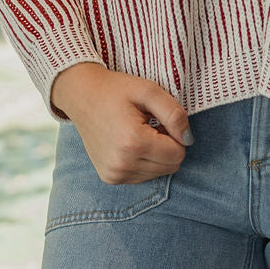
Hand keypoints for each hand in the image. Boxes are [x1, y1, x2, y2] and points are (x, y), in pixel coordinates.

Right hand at [50, 63, 192, 183]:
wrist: (81, 96)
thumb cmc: (116, 90)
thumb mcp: (149, 91)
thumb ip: (174, 114)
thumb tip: (188, 139)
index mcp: (133, 143)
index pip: (178, 154)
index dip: (175, 135)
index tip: (158, 120)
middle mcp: (122, 164)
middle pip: (170, 167)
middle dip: (167, 147)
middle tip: (149, 126)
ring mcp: (115, 174)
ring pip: (158, 174)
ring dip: (156, 155)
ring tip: (138, 134)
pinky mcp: (111, 178)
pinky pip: (143, 177)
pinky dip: (143, 162)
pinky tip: (129, 144)